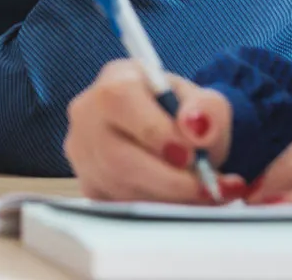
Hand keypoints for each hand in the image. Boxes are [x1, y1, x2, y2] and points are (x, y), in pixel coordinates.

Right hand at [64, 60, 242, 202]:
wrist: (167, 132)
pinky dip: (158, 210)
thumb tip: (197, 129)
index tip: (191, 155)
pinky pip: (121, 207)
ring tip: (203, 194)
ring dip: (168, 199)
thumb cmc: (179, 112)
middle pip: (117, 157)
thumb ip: (207, 109)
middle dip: (169, 180)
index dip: (156, 132)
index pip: (121, 100)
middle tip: (206, 186)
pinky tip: (183, 202)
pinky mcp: (90, 187)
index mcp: (115, 81)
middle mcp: (88, 116)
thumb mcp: (203, 100)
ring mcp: (83, 155)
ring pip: (120, 189)